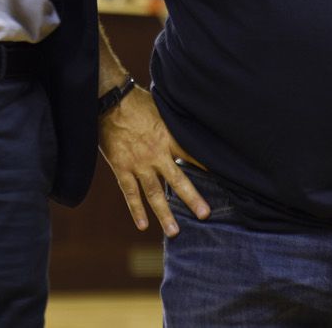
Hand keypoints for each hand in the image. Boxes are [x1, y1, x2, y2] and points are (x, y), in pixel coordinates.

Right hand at [99, 87, 209, 236]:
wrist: (108, 100)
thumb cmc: (135, 101)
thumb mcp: (161, 108)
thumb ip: (172, 123)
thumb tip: (188, 125)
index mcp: (168, 137)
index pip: (192, 155)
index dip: (206, 167)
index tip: (222, 179)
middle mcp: (156, 154)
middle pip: (177, 180)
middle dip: (192, 198)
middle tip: (205, 215)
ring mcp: (139, 163)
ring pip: (154, 193)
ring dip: (165, 213)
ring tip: (174, 231)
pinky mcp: (121, 168)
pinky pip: (130, 192)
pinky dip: (136, 210)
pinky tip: (143, 225)